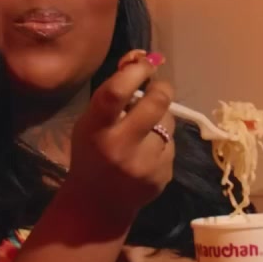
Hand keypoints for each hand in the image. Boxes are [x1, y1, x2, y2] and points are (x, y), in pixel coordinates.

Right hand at [61, 49, 174, 220]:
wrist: (98, 204)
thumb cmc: (91, 154)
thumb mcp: (90, 122)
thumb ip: (112, 93)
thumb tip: (141, 56)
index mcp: (96, 130)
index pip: (116, 91)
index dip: (136, 70)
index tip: (145, 62)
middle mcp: (120, 147)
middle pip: (155, 102)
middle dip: (161, 87)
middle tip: (158, 86)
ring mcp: (144, 164)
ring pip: (168, 123)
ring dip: (161, 119)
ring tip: (145, 130)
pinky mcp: (162, 176)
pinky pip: (171, 145)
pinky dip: (162, 143)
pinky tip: (146, 155)